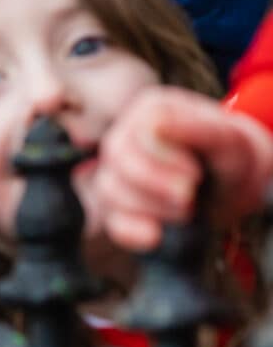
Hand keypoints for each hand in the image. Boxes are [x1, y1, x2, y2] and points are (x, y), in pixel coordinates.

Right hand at [96, 85, 272, 251]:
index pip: (137, 129)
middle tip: (189, 195)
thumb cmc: (232, 157)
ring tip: (186, 211)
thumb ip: (198, 128)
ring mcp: (118, 170)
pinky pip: (111, 219)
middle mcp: (127, 136)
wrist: (236, 187)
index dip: (163, 157)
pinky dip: (131, 230)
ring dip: (152, 207)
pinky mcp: (120, 205)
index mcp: (151, 110)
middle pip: (118, 158)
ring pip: (111, 189)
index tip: (195, 172)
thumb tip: (156, 124)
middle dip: (156, 184)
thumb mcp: (230, 141)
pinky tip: (155, 235)